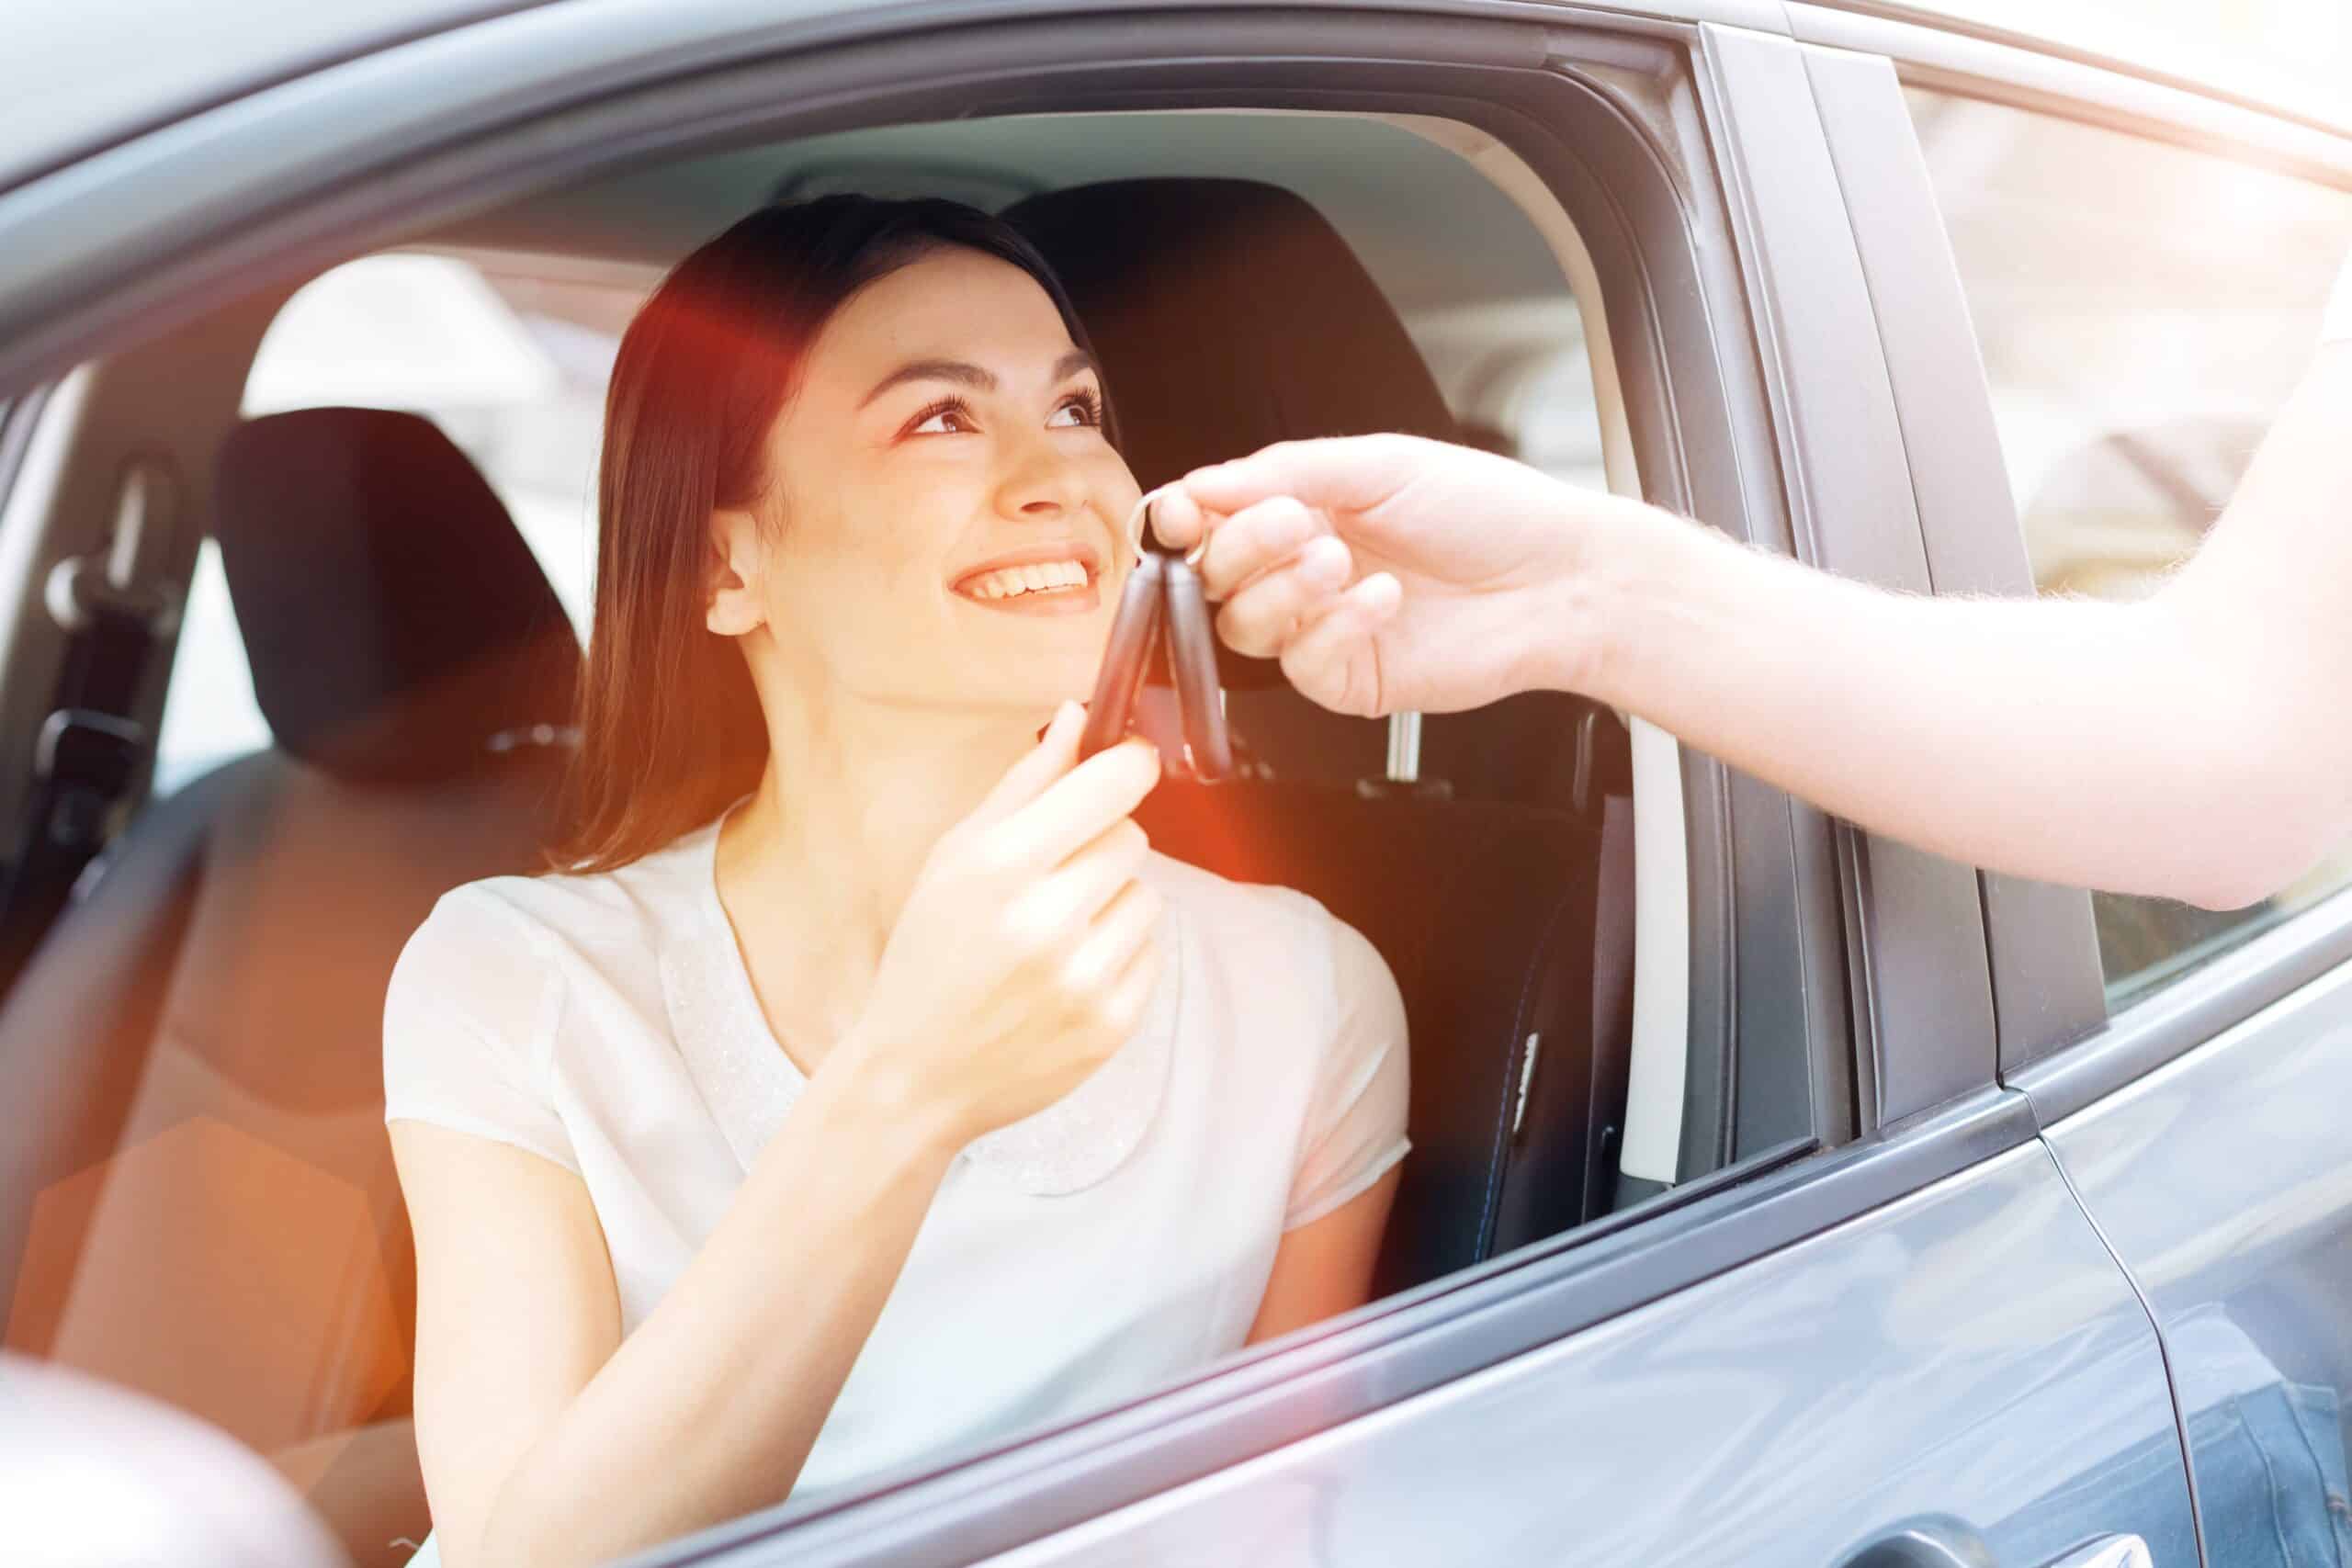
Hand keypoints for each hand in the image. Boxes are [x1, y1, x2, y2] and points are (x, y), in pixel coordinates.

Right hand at [835, 702, 1166, 1149]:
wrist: (915, 1075)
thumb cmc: (929, 954)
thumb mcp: (953, 858)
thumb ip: (1023, 786)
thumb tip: (1079, 716)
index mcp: (999, 867)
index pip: (1110, 787)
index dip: (1130, 765)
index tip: (1130, 763)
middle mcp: (1045, 921)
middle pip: (1133, 838)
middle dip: (1102, 845)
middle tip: (1056, 877)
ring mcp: (1083, 979)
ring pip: (1148, 895)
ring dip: (1113, 903)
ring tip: (1058, 933)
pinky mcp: (1112, 1024)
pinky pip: (1151, 952)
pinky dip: (1119, 954)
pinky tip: (1069, 973)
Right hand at [1153, 433, 1635, 714]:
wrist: (1558, 579)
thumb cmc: (1487, 511)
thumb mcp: (1379, 464)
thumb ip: (1284, 472)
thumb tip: (1202, 484)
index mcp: (1303, 509)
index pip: (1211, 520)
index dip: (1184, 519)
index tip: (1184, 512)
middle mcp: (1302, 570)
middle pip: (1213, 575)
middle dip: (1240, 547)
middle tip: (1292, 525)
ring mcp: (1321, 629)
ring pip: (1243, 626)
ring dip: (1282, 590)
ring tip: (1341, 561)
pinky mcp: (1348, 679)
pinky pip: (1301, 664)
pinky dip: (1333, 628)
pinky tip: (1381, 600)